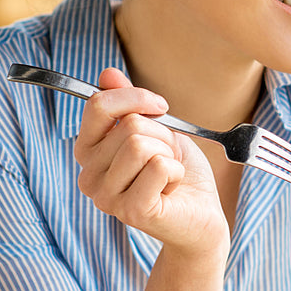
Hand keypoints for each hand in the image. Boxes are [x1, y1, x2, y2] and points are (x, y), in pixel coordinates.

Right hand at [73, 68, 227, 253]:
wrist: (202, 216)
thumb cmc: (177, 173)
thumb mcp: (156, 129)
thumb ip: (128, 104)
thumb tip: (108, 73)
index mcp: (88, 153)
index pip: (98, 105)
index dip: (135, 97)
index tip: (161, 107)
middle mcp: (88, 177)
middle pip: (128, 125)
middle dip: (162, 135)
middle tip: (167, 158)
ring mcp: (106, 197)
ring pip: (140, 144)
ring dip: (168, 154)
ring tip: (168, 174)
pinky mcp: (131, 211)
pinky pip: (158, 166)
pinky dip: (176, 172)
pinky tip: (172, 189)